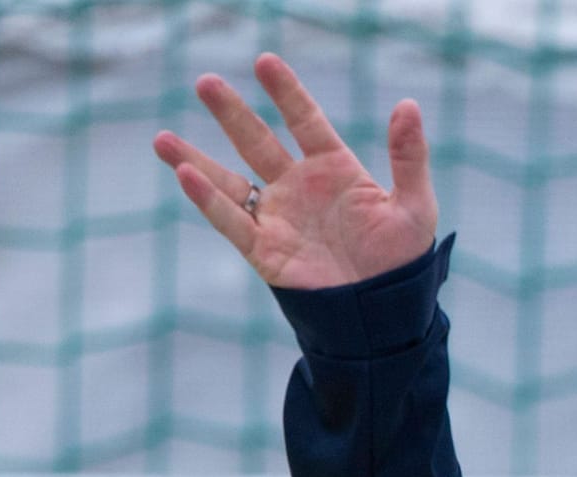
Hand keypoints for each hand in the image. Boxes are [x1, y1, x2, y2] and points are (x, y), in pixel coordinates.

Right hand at [153, 52, 436, 290]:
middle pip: (256, 142)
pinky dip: (208, 201)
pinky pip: (231, 223)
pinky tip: (186, 176)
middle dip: (230, 113)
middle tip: (204, 81)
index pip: (305, 120)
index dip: (285, 92)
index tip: (264, 61)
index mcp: (334, 170)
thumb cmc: (401, 262)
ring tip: (161, 139)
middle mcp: (299, 189)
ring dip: (196, 160)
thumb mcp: (414, 206)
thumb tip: (408, 105)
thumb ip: (409, 156)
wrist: (383, 315)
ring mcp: (278, 219)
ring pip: (229, 182)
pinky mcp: (265, 252)